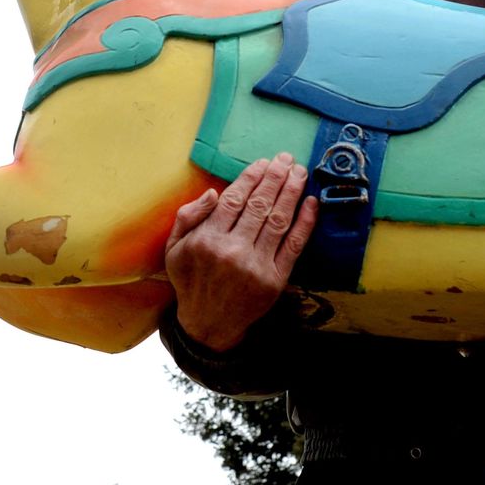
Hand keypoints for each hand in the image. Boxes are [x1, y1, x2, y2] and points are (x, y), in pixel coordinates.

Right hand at [165, 153, 317, 351]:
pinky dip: (305, 223)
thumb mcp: (174, 249)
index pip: (234, 200)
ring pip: (279, 221)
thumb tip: (213, 192)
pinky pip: (294, 245)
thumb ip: (188, 217)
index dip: (251, 177)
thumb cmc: (191, 281)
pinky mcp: (276, 279)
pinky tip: (311, 203)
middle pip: (259, 205)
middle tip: (286, 159)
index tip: (263, 162)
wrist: (208, 324)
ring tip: (300, 172)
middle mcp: (233, 251)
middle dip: (276, 178)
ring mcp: (257, 265)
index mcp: (207, 240)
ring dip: (292, 192)